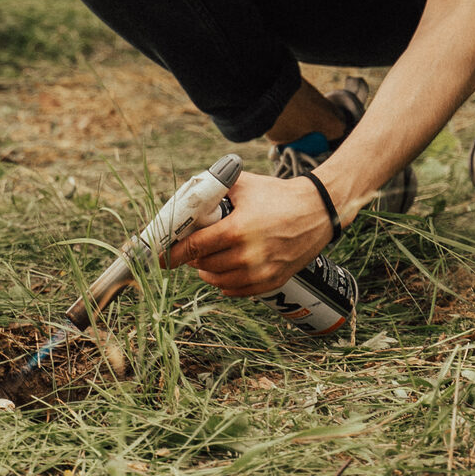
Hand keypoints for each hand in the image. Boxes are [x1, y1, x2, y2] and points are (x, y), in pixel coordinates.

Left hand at [170, 172, 331, 295]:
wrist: (316, 212)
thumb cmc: (277, 195)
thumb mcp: (243, 184)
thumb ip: (214, 187)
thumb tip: (187, 194)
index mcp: (238, 230)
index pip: (196, 246)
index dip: (173, 252)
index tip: (159, 256)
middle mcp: (249, 255)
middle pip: (205, 265)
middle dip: (190, 258)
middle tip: (185, 249)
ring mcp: (261, 272)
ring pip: (219, 281)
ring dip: (206, 271)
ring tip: (203, 259)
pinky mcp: (272, 282)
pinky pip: (238, 291)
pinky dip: (224, 284)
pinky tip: (221, 271)